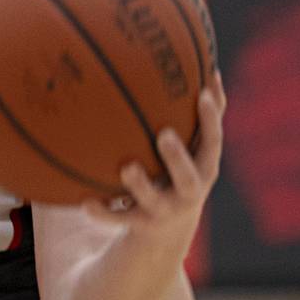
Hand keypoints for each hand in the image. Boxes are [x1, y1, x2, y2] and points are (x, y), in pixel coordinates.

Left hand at [81, 72, 225, 267]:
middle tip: (164, 135)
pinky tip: (86, 203)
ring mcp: (165, 210)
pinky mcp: (140, 225)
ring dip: (141, 185)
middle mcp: (189, 192)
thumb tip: (210, 67)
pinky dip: (104, 214)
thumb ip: (205, 116)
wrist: (169, 232)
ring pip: (153, 201)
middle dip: (177, 158)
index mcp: (204, 169)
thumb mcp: (198, 150)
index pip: (214, 143)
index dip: (211, 120)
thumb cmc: (184, 174)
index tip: (202, 95)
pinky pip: (119, 220)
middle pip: (188, 177)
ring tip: (127, 168)